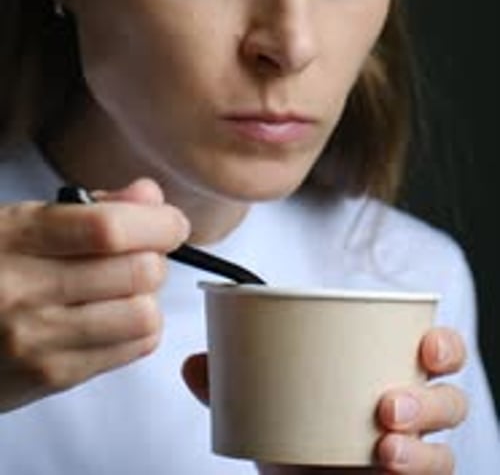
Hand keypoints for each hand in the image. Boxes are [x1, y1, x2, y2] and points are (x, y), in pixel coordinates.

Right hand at [0, 178, 188, 411]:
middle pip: (136, 272)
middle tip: (143, 252)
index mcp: (15, 236)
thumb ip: (90, 208)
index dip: (156, 223)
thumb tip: (150, 198)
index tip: (171, 222)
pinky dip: (137, 328)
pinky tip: (113, 315)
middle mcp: (23, 291)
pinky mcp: (48, 378)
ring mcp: (36, 341)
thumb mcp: (20, 220)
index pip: (106, 229)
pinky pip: (130, 351)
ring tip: (123, 287)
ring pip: (142, 316)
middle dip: (155, 256)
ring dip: (147, 296)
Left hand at [184, 326, 466, 474]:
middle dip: (431, 400)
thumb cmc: (295, 431)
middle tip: (389, 405)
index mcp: (387, 369)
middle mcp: (411, 412)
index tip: (424, 345)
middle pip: (451, 399)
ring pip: (446, 448)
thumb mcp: (267, 401)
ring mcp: (413, 455)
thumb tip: (195, 362)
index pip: (438, 351)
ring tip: (385, 447)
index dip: (443, 344)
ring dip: (422, 447)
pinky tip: (388, 472)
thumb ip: (232, 380)